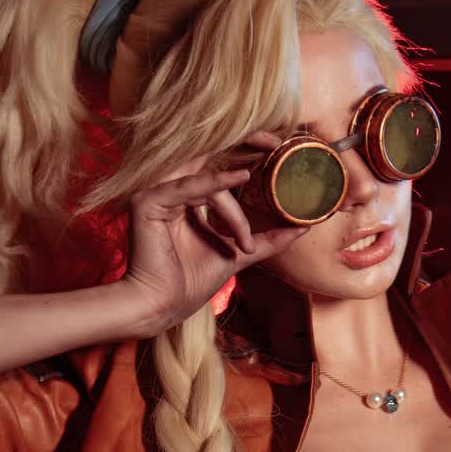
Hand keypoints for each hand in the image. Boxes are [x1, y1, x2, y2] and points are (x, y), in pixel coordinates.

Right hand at [121, 131, 309, 335]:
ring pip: (206, 178)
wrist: (161, 308)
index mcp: (187, 196)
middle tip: (277, 144)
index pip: (219, 162)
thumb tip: (302, 228)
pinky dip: (216, 183)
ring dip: (234, 204)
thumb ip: (266, 240)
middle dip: (245, 143)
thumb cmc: (189, 284)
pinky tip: (241, 177)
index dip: (247, 149)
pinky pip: (188, 185)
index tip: (278, 148)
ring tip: (248, 235)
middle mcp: (171, 188)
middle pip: (210, 153)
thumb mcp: (238, 255)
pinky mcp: (148, 201)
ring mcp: (157, 192)